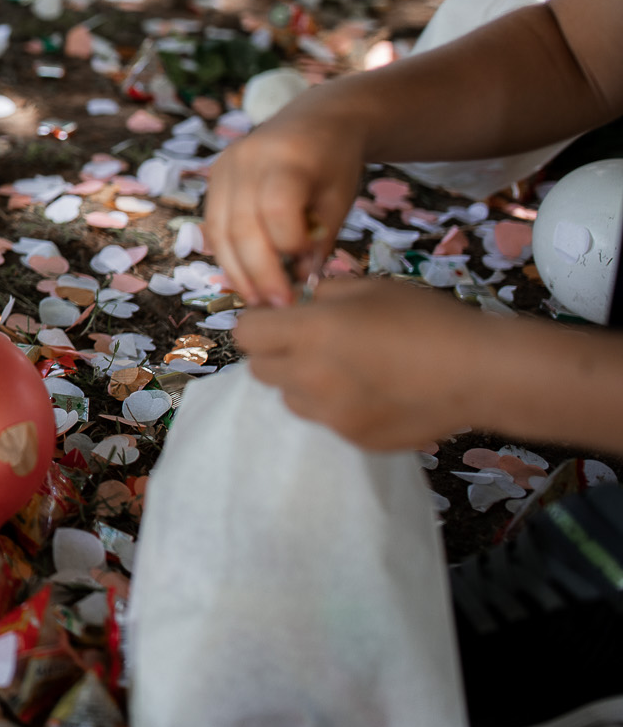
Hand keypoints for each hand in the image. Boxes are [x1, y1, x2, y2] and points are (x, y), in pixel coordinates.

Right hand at [206, 100, 363, 306]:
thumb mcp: (340, 199)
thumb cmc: (335, 162)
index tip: (307, 269)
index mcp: (288, 158)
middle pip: (242, 226)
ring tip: (258, 300)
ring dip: (237, 272)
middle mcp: (247, 159)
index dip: (289, 244)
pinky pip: (213, 225)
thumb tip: (297, 281)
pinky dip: (227, 255)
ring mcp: (224, 167)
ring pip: (220, 231)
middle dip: (259, 273)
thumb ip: (320, 240)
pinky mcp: (214, 177)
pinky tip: (244, 278)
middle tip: (278, 306)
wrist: (315, 120)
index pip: (277, 208)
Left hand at [235, 280, 479, 448]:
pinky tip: (374, 393)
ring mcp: (332, 416)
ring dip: (303, 384)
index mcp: (311, 333)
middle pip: (260, 370)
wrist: (482, 372)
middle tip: (312, 344)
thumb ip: (324, 293)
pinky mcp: (355, 440)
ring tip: (346, 370)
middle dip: (277, 354)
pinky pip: (326, 422)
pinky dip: (337, 407)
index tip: (279, 320)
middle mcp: (312, 378)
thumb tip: (303, 303)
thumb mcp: (370, 287)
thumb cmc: (427, 319)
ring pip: (290, 399)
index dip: (260, 324)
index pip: (245, 334)